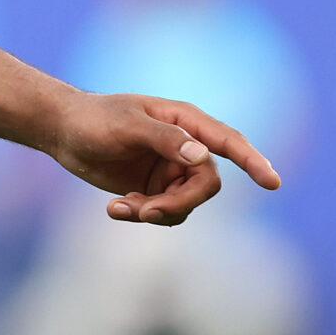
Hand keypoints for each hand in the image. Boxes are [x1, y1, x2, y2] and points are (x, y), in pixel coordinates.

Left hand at [47, 91, 282, 225]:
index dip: (253, 161)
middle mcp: (184, 146)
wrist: (62, 132)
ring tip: (121, 208)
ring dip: (156, 212)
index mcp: (185, 121)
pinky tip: (114, 209)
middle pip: (206, 184)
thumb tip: (203, 156)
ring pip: (185, 204)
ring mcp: (171, 169)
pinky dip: (143, 215)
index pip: (228, 142)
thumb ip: (165, 138)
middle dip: (180, 203)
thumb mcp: (126, 125)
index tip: (273, 183)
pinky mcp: (155, 188)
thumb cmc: (94, 119)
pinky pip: (164, 212)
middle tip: (147, 212)